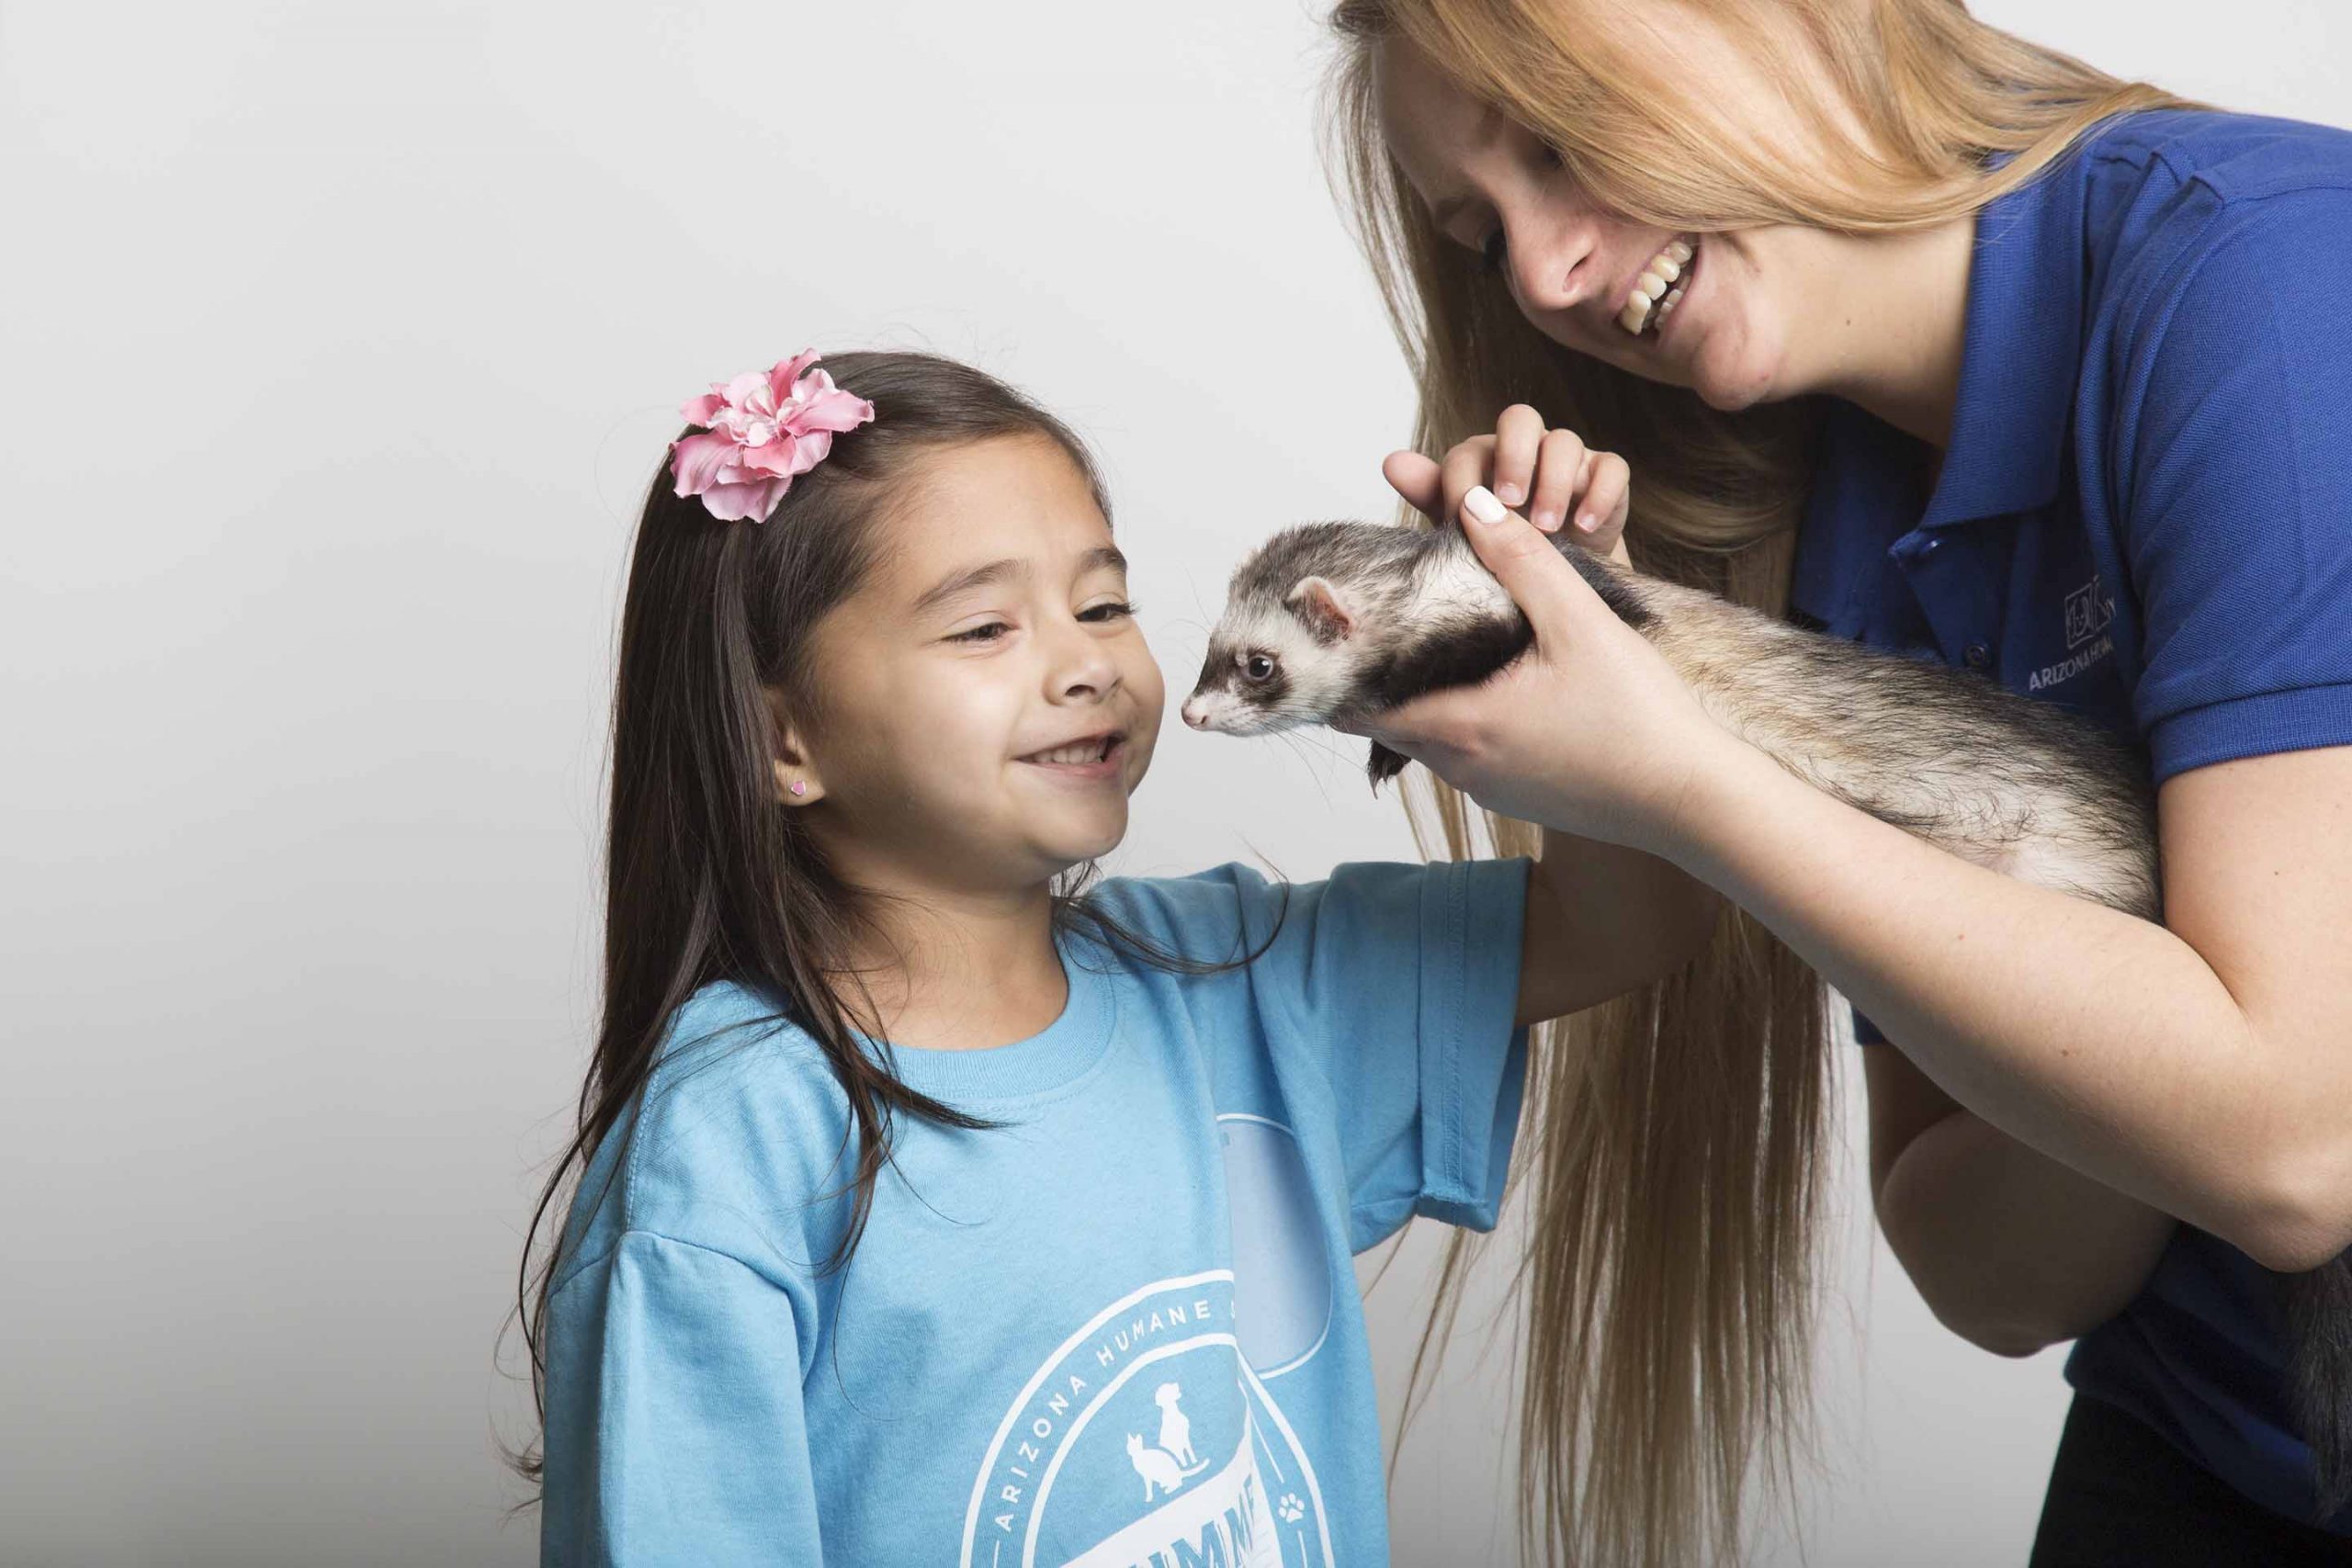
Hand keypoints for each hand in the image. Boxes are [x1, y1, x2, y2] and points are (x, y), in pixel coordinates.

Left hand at [1338, 485, 1741, 852]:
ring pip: (1432, 739)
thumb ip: (1522, 558)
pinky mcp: (1521, 799)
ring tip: (1447, 642)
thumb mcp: (1579, 621)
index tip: (1355, 624)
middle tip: (1398, 619)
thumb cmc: (1640, 716)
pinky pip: (1471, 756)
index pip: (1362, 707)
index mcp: (1458, 728)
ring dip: (1432, 696)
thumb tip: (1471, 503)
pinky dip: (1468, 721)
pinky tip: (1502, 685)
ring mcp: (1491, 791)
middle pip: (1393, 721)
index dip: (1353, 664)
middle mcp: (1462, 769)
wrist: (1694, 800)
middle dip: (1389, 674)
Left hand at [1383, 404, 1632, 564]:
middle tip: (1508, 502)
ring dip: (1552, 483)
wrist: (1563, 588)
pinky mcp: (1605, 478)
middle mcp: (1527, 451)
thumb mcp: (1465, 533)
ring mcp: (1569, 461)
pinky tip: (1585, 527)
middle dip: (1512, 457)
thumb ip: (1432, 495)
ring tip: (1547, 530)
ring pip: (1564, 441)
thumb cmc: (1504, 557)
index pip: (1469, 449)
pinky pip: (1611, 467)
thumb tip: (1391, 462)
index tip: (1461, 523)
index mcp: (1486, 461)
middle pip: (1519, 418)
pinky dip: (1598, 493)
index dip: (1462, 480)